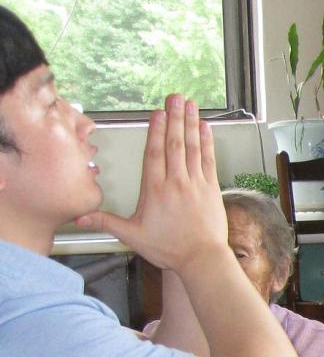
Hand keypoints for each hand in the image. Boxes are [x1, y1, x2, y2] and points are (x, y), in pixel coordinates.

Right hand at [77, 94, 227, 274]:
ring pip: (192, 147)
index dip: (156, 131)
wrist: (202, 259)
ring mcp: (196, 184)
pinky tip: (205, 127)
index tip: (157, 112)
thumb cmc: (169, 249)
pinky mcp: (212, 189)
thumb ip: (106, 222)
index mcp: (155, 190)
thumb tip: (80, 217)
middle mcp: (176, 182)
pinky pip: (209, 159)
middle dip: (174, 118)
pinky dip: (207, 142)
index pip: (154, 153)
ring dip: (191, 123)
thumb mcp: (132, 235)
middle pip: (174, 143)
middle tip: (174, 97)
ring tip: (189, 104)